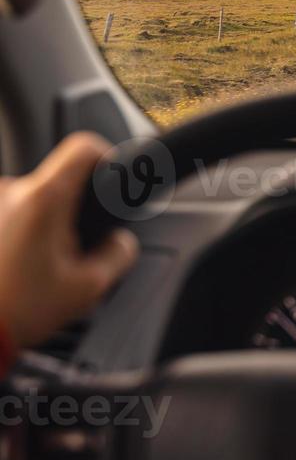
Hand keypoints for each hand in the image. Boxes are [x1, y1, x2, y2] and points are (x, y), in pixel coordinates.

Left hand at [0, 133, 139, 347]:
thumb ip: (119, 254)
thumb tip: (121, 240)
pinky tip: (12, 268)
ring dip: (37, 227)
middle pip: (56, 182)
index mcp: (44, 199)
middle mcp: (9, 192)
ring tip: (33, 268)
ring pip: (28, 203)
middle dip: (69, 214)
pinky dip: (14, 236)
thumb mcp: (88, 288)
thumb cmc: (17, 311)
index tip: (111, 177)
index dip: (106, 156)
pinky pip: (6, 217)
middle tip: (68, 251)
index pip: (84, 148)